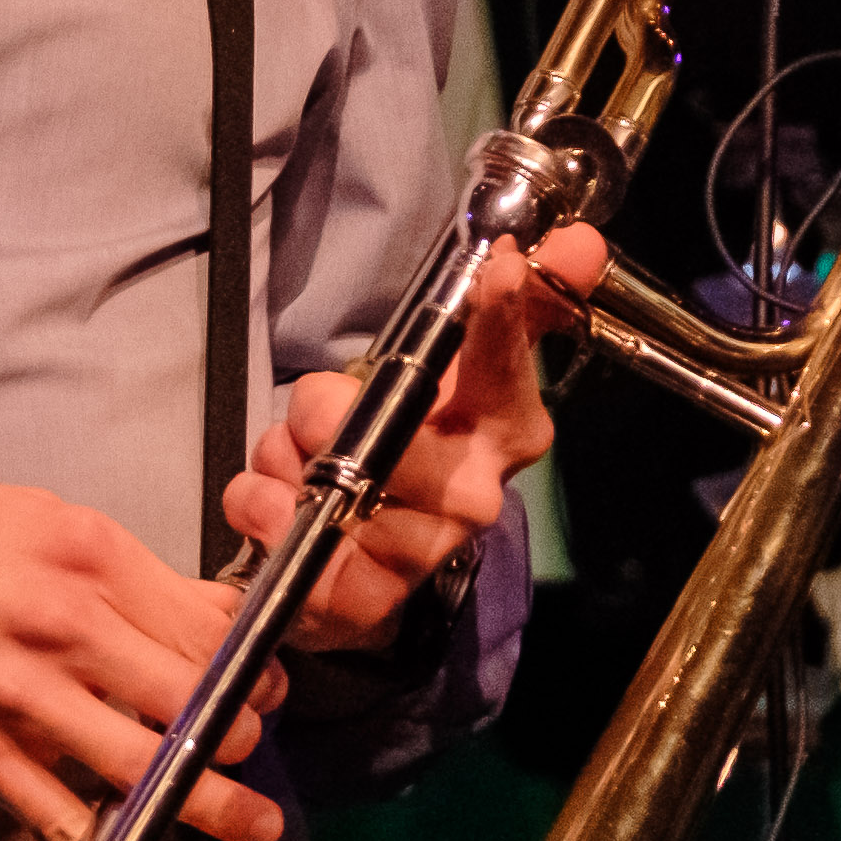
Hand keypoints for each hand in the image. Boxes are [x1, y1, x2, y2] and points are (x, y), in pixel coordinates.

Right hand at [0, 470, 270, 840]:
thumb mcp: (16, 514)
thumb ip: (102, 562)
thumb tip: (187, 606)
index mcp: (79, 549)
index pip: (197, 619)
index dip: (245, 661)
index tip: (262, 684)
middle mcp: (58, 619)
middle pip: (188, 691)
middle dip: (239, 732)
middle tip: (254, 752)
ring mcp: (14, 692)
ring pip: (140, 761)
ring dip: (207, 802)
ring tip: (252, 824)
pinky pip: (56, 820)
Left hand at [225, 226, 604, 660]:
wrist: (373, 566)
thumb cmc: (418, 451)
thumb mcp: (457, 373)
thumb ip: (515, 303)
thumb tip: (581, 239)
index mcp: (508, 431)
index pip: (507, 363)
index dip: (500, 316)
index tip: (496, 267)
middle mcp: (475, 497)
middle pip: (391, 429)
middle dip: (330, 409)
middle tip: (317, 413)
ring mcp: (418, 554)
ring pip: (329, 477)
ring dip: (288, 457)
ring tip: (298, 462)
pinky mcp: (358, 601)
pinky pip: (280, 526)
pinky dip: (259, 501)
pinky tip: (276, 503)